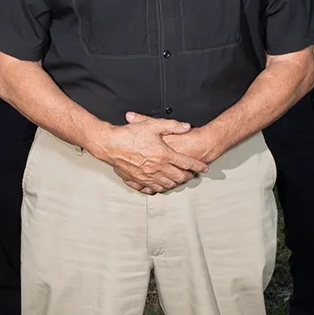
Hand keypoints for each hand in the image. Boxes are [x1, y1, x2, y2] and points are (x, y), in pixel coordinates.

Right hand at [94, 113, 208, 192]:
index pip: (187, 163)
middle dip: (188, 176)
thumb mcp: (153, 125)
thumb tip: (186, 127)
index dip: (197, 166)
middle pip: (179, 177)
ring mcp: (148, 176)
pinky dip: (161, 188)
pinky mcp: (138, 180)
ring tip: (178, 179)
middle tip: (191, 174)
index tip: (203, 168)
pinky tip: (162, 184)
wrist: (110, 144)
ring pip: (168, 185)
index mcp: (164, 155)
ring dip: (176, 183)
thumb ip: (172, 126)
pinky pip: (153, 189)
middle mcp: (157, 168)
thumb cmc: (129, 134)